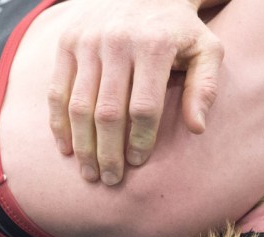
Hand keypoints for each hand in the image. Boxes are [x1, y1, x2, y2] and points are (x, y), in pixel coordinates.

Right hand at [48, 0, 223, 184]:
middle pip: (107, 112)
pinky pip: (58, 92)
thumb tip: (197, 127)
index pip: (144, 107)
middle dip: (107, 153)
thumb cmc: (178, 29)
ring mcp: (87, 41)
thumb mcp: (206, 49)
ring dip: (82, 146)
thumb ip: (204, 87)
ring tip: (89, 173)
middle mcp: (118, 41)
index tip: (138, 163)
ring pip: (79, 106)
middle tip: (110, 179)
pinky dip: (59, 125)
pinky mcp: (67, 43)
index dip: (139, 140)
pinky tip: (67, 149)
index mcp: (154, 45)